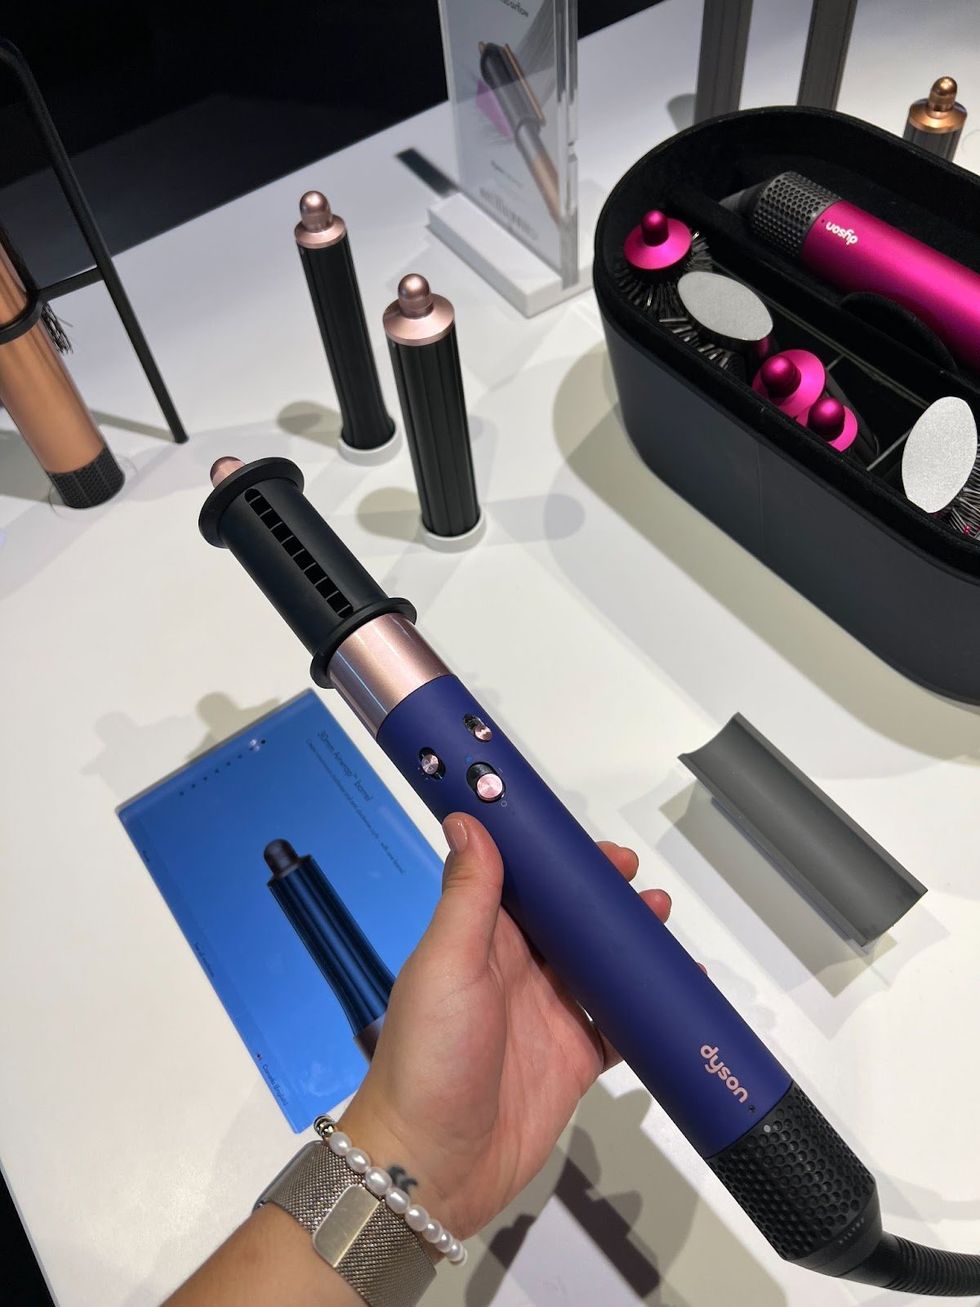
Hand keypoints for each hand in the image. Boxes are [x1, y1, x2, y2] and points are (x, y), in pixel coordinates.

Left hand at [338, 812, 671, 1240]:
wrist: (433, 1166)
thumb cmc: (429, 1058)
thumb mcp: (445, 965)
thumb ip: (466, 896)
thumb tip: (467, 819)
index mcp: (479, 940)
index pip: (521, 883)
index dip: (556, 861)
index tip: (591, 844)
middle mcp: (515, 971)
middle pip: (569, 920)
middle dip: (604, 897)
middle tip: (640, 883)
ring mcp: (548, 1014)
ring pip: (599, 964)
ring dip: (631, 941)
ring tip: (662, 921)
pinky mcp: (575, 1058)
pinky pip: (620, 1022)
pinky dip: (649, 1004)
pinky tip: (679, 988)